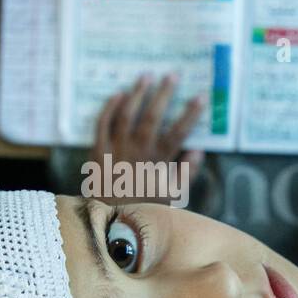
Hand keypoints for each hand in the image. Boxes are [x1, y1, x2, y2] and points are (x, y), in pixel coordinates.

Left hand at [89, 74, 204, 203]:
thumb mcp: (169, 199)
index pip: (177, 134)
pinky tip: (118, 94)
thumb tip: (198, 151)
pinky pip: (102, 124)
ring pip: (126, 115)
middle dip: (163, 95)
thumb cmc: (142, 210)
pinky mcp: (96, 151)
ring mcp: (114, 150)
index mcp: (156, 164)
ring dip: (137, 94)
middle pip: (151, 118)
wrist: (106, 222)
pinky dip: (109, 108)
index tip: (200, 96)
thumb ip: (185, 175)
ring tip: (146, 76)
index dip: (189, 114)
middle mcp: (135, 153)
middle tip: (172, 74)